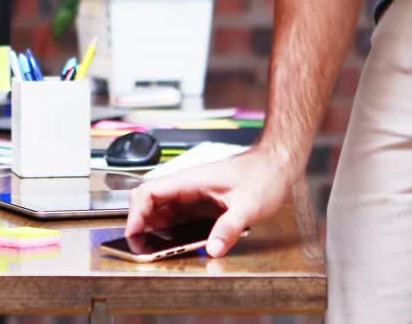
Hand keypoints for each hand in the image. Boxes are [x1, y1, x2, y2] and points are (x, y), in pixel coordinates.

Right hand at [126, 147, 295, 257]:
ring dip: (154, 230)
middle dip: (140, 224)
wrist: (277, 163)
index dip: (136, 212)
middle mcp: (188, 186)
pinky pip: (178, 217)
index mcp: (191, 180)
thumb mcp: (249, 205)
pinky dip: (170, 231)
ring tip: (153, 250)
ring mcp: (194, 195)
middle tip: (140, 247)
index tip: (134, 233)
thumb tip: (212, 248)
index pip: (149, 191)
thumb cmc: (264, 174)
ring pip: (162, 211)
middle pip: (150, 202)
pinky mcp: (202, 204)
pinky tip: (174, 244)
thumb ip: (229, 227)